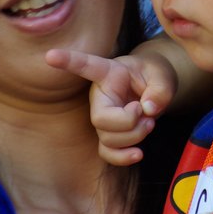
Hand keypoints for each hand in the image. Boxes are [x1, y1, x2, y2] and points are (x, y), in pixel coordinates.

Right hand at [45, 48, 176, 164]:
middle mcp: (100, 96)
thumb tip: (149, 109)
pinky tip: (138, 154)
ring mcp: (102, 117)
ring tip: (149, 122)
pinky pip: (107, 154)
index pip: (86, 65)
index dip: (68, 61)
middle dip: (129, 123)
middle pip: (100, 119)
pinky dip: (123, 158)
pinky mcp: (109, 135)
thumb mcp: (163, 74)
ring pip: (108, 139)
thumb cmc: (153, 76)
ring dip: (135, 137)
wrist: (154, 89)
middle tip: (146, 112)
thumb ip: (160, 89)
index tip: (50, 55)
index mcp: (109, 73)